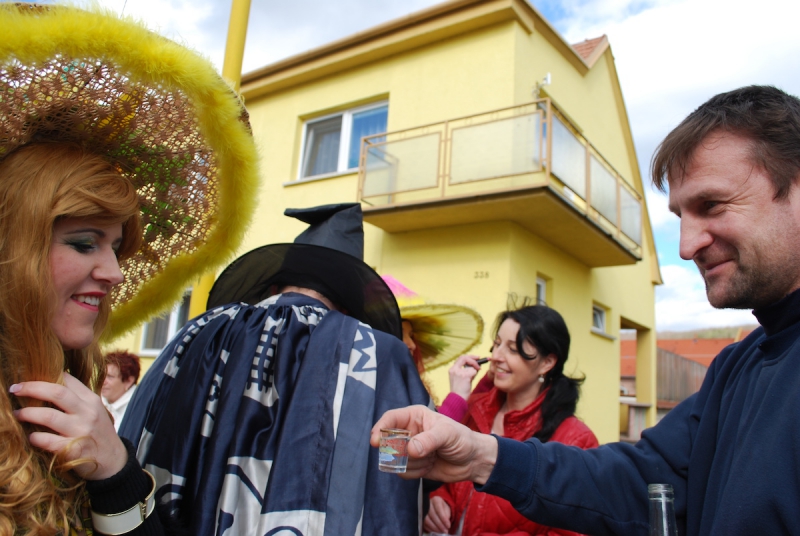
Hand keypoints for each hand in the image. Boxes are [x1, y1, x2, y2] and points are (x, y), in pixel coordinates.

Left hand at [12, 373, 127, 479]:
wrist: (114, 461)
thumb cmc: (98, 434)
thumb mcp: (94, 411)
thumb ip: (76, 399)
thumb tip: (48, 384)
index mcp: (92, 400)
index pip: (68, 380)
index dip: (46, 375)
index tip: (28, 377)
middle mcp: (88, 413)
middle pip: (57, 393)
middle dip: (32, 388)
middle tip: (15, 388)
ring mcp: (81, 432)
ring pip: (49, 416)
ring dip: (28, 413)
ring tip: (18, 414)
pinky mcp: (74, 451)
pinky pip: (48, 441)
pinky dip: (36, 438)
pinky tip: (31, 437)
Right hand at [370, 405, 497, 483]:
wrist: (473, 461)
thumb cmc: (462, 439)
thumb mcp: (447, 434)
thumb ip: (428, 440)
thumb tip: (410, 449)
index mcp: (414, 416)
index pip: (390, 419)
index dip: (380, 429)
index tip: (375, 442)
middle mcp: (409, 431)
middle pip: (388, 441)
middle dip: (400, 451)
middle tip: (416, 454)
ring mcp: (409, 449)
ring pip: (396, 459)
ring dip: (413, 463)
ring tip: (431, 458)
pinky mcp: (412, 465)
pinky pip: (403, 472)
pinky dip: (416, 472)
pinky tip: (429, 466)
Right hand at [424, 496, 451, 533]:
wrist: (438, 508)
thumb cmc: (443, 508)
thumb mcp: (447, 510)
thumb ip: (447, 516)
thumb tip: (446, 524)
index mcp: (436, 500)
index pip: (438, 509)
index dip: (443, 518)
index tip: (448, 526)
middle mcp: (428, 504)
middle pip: (432, 515)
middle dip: (439, 524)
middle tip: (445, 531)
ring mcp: (423, 510)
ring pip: (427, 520)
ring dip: (435, 528)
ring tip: (441, 532)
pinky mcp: (421, 517)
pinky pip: (424, 524)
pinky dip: (431, 529)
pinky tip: (436, 531)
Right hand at [448, 354, 480, 399]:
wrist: (457, 398)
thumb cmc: (460, 390)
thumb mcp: (460, 378)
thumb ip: (465, 370)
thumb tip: (475, 364)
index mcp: (452, 369)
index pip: (460, 358)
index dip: (469, 356)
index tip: (476, 358)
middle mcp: (454, 369)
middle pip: (464, 357)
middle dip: (473, 359)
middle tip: (479, 359)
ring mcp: (459, 372)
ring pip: (471, 366)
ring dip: (474, 371)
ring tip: (470, 379)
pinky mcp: (465, 376)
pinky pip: (474, 372)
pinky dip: (474, 375)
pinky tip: (470, 381)